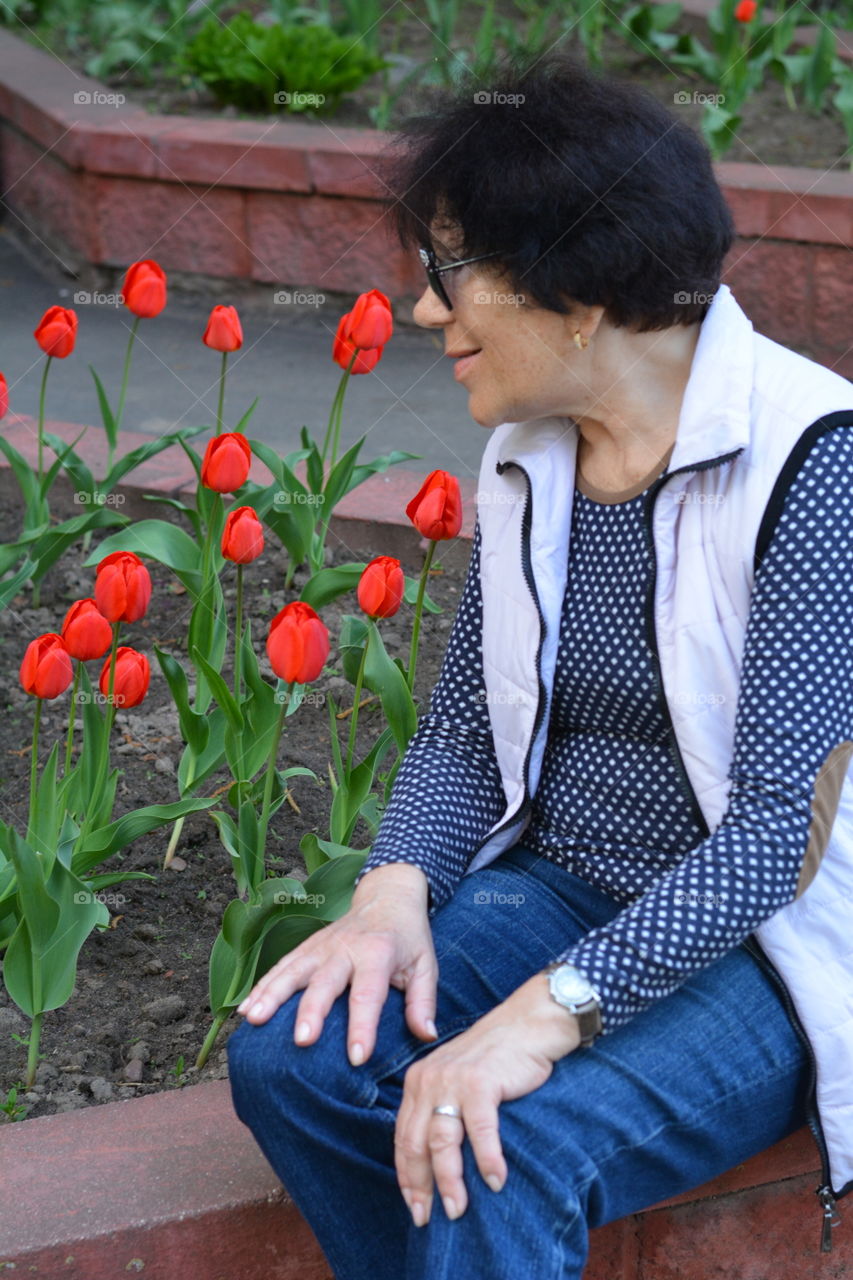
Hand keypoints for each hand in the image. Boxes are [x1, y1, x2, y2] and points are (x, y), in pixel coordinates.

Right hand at [236, 863, 438, 1064]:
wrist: (388, 895)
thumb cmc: (409, 938)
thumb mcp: (426, 965)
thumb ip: (423, 1001)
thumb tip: (426, 1037)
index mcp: (378, 953)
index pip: (369, 993)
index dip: (363, 1026)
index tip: (357, 1058)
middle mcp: (345, 948)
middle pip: (324, 981)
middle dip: (312, 1011)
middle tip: (301, 1041)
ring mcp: (321, 946)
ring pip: (292, 971)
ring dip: (272, 994)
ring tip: (253, 1020)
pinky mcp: (307, 947)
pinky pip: (281, 966)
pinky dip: (262, 986)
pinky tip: (245, 1009)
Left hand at [395, 971, 580, 1226]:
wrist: (528, 1022)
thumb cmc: (497, 1058)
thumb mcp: (458, 1080)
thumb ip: (443, 1109)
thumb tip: (438, 1163)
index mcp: (419, 1081)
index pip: (403, 1138)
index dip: (406, 1177)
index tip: (415, 1207)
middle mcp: (428, 1080)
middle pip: (415, 1144)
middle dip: (421, 1187)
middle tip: (429, 1219)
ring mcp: (453, 1080)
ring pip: (442, 1142)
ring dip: (450, 1182)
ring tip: (459, 1211)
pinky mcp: (480, 1082)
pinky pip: (480, 1131)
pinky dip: (488, 1160)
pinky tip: (496, 1181)